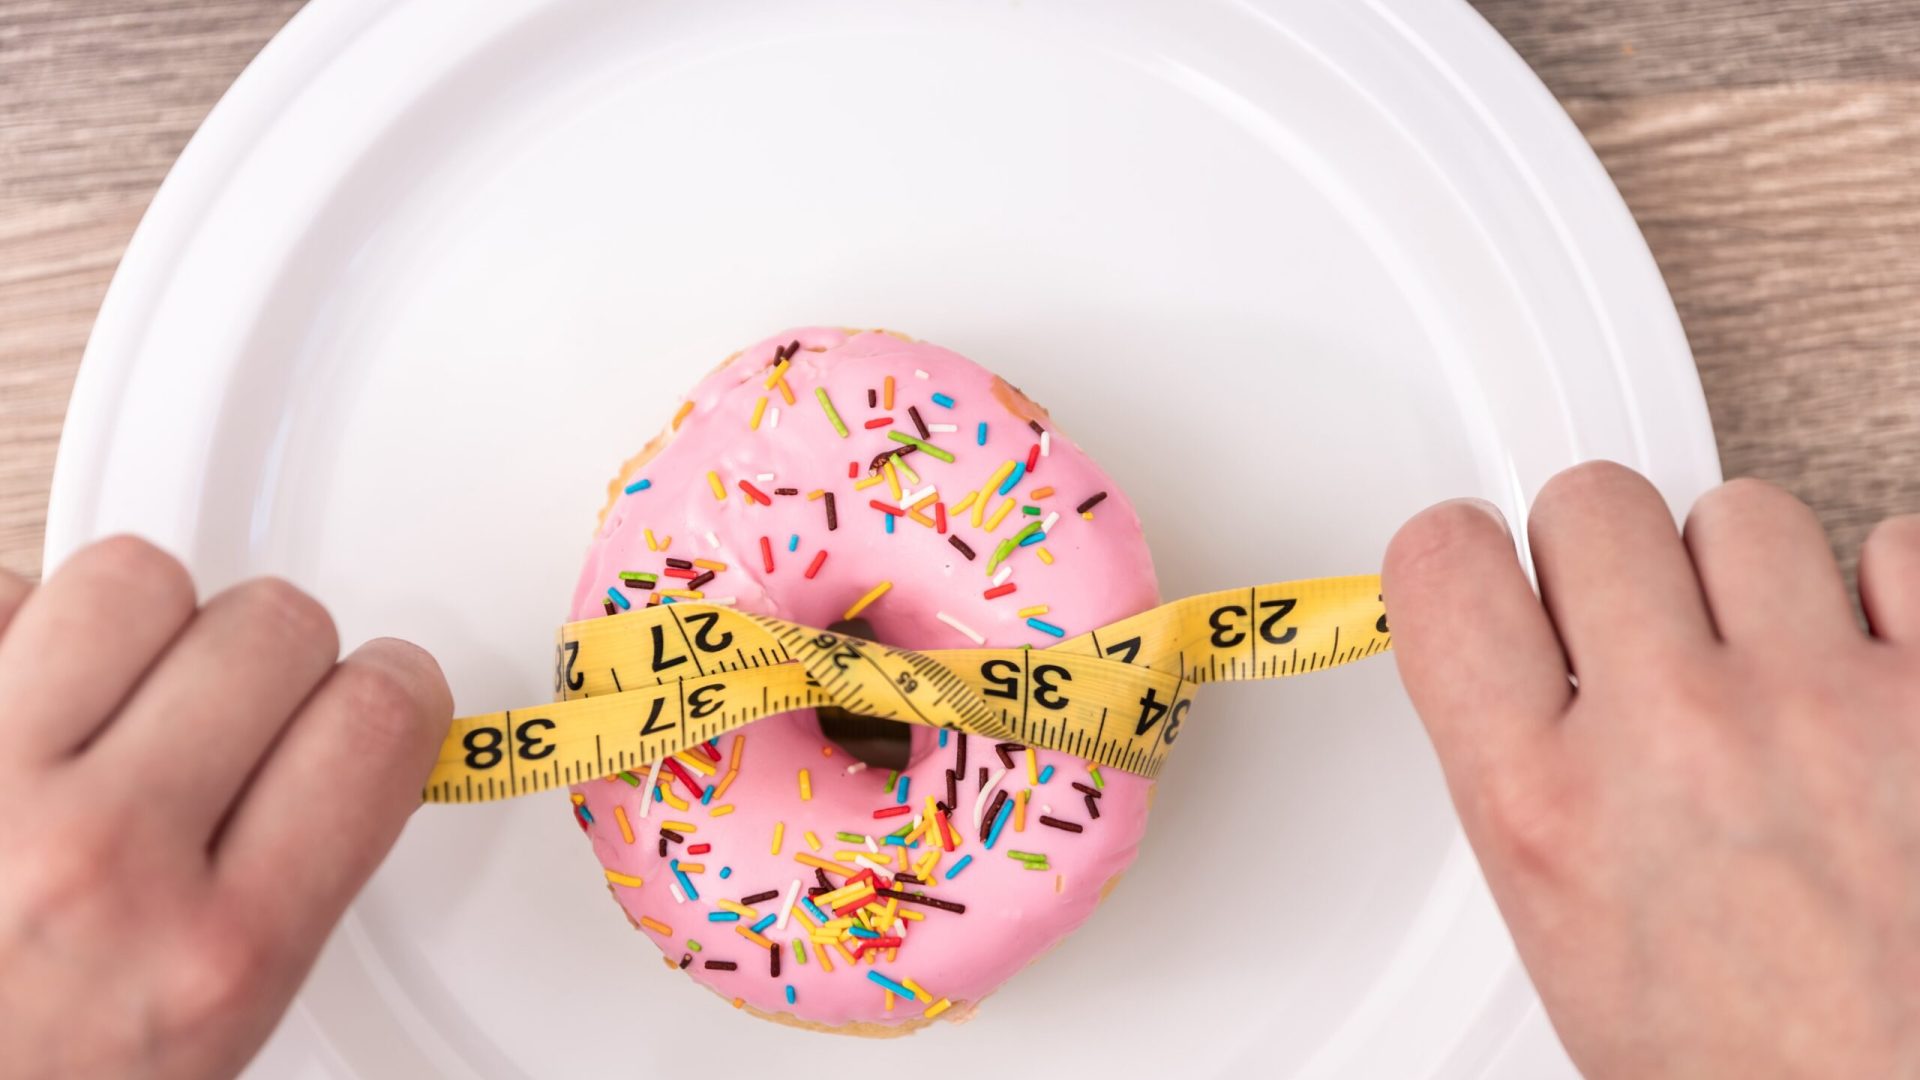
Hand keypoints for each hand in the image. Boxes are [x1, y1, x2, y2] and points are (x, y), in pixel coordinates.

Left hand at [0, 537, 451, 1078]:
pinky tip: (8, 702)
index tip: (369, 702)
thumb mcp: (194, 1052)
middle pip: (270, 628)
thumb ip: (277, 906)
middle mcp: (92, 866)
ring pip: (129, 578)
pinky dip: (4, 630)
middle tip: (231, 712)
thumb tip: (341, 767)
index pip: (375, 723)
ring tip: (105, 697)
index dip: (389, 696)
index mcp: (209, 963)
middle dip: (266, 660)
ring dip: (131, 628)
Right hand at [1384, 463, 1919, 1077]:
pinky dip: (1887, 595)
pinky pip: (1898, 545)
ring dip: (1751, 580)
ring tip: (1771, 671)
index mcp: (1545, 807)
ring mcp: (1826, 708)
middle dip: (1614, 559)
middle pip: (1597, 507)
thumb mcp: (1565, 932)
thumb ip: (1524, 776)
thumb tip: (1517, 664)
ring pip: (1744, 514)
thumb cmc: (1754, 1068)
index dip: (1469, 557)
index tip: (1497, 569)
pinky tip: (1867, 670)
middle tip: (1643, 627)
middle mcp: (1678, 738)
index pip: (1446, 566)